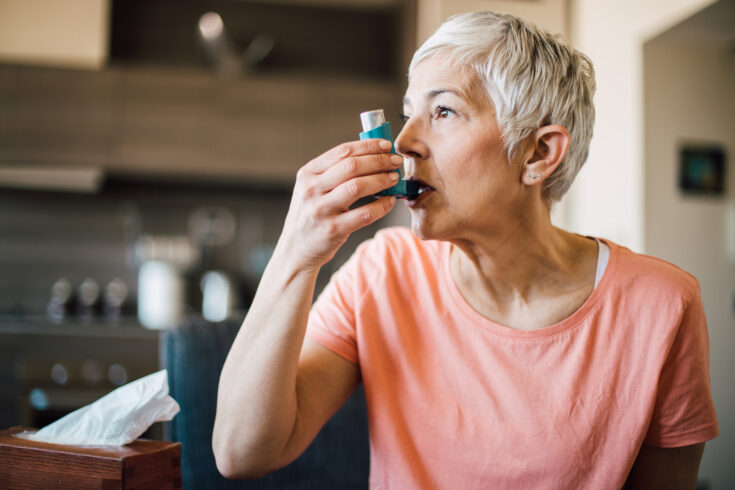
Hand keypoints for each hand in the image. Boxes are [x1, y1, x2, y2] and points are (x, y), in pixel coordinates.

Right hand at [279, 139, 401, 269]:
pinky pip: (364, 214)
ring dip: (381, 180)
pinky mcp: (333, 230)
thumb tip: (372, 156)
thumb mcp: (312, 189)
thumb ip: (334, 172)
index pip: (342, 152)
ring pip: (358, 187)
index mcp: (307, 174)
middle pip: (352, 166)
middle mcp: (311, 190)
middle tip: (395, 161)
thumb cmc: (311, 214)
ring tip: (394, 178)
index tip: (386, 146)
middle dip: (378, 161)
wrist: (296, 249)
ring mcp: (321, 210)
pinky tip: (389, 200)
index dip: (368, 146)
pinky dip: (381, 206)